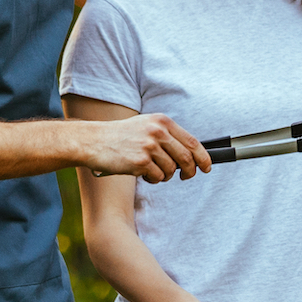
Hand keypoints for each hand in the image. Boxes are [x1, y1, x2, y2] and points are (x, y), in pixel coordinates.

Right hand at [81, 114, 210, 182]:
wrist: (94, 141)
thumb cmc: (121, 137)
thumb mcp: (146, 126)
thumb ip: (167, 136)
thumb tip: (191, 155)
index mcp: (162, 122)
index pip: (192, 141)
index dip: (203, 157)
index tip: (207, 166)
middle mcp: (158, 132)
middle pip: (186, 158)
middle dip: (189, 171)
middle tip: (185, 176)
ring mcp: (149, 146)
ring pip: (171, 170)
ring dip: (165, 176)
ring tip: (152, 171)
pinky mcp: (140, 161)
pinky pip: (158, 177)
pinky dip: (153, 179)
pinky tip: (142, 172)